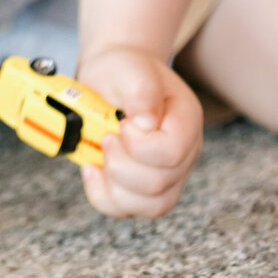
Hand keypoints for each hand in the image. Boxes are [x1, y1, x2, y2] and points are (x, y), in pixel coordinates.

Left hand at [76, 45, 202, 218]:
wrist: (113, 79)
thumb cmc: (123, 73)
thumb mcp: (128, 68)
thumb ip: (140, 90)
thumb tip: (147, 123)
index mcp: (186, 120)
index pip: (173, 152)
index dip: (141, 146)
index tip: (122, 124)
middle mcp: (184, 153)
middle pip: (161, 183)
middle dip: (122, 164)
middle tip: (107, 137)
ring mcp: (167, 174)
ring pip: (151, 206)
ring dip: (114, 184)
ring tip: (101, 154)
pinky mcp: (144, 189)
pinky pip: (128, 209)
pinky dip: (103, 195)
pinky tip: (91, 170)